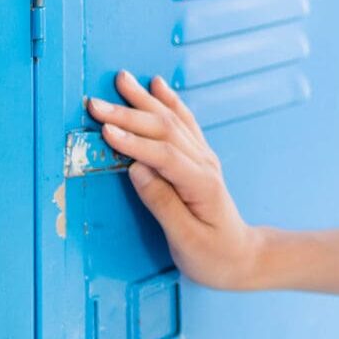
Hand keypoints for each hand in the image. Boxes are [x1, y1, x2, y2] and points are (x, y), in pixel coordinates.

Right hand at [88, 71, 266, 290]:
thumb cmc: (214, 256)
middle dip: (128, 115)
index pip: (163, 156)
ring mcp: (203, 159)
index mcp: (200, 184)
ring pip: (172, 121)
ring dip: (144, 100)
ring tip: (122, 80)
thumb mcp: (186, 240)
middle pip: (164, 131)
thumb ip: (162, 204)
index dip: (133, 142)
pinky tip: (157, 88)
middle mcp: (204, 165)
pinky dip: (169, 102)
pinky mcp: (199, 159)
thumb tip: (136, 170)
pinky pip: (183, 123)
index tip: (105, 130)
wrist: (243, 258)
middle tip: (95, 103)